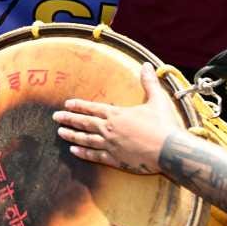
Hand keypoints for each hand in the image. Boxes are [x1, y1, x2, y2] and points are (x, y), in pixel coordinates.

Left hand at [53, 62, 181, 173]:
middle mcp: (109, 129)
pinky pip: (95, 156)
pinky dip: (83, 153)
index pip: (92, 108)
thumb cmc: (164, 125)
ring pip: (85, 139)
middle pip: (84, 123)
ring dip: (71, 135)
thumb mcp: (157, 100)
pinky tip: (73, 151)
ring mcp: (110, 145)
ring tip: (59, 133)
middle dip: (68, 119)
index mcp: (117, 114)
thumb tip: (148, 65)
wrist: (170, 151)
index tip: (67, 104)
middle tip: (55, 117)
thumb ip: (149, 83)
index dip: (78, 105)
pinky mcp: (115, 160)